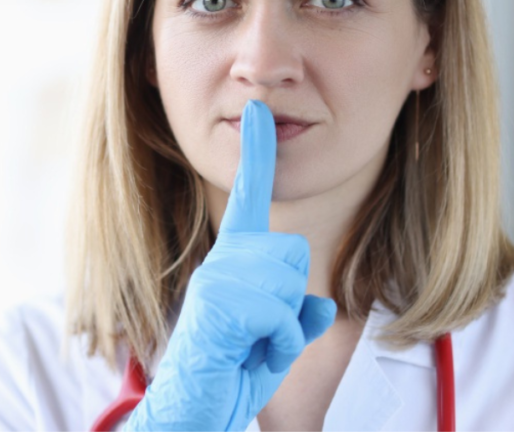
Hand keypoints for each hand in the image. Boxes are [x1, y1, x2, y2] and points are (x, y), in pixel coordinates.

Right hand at [123, 99, 336, 431]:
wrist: (190, 410)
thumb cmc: (230, 374)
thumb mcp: (276, 343)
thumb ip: (298, 317)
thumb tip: (323, 304)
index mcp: (232, 262)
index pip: (248, 199)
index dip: (257, 153)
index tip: (259, 111)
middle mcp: (221, 262)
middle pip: (292, 252)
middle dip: (291, 299)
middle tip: (260, 334)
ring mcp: (217, 281)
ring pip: (290, 282)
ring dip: (285, 328)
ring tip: (253, 347)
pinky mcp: (221, 306)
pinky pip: (283, 316)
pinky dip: (279, 346)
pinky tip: (250, 356)